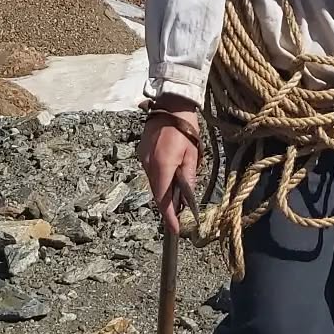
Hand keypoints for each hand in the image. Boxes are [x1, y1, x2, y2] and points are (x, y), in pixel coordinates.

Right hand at [138, 99, 199, 235]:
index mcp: (162, 167)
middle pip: (157, 193)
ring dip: (164, 190)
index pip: (163, 199)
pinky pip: (151, 171)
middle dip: (168, 205)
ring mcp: (143, 159)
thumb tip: (188, 200)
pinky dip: (160, 177)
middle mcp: (148, 165)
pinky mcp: (142, 152)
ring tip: (178, 192)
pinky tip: (171, 174)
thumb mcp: (192, 155)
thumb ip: (188, 178)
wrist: (170, 104)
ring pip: (154, 183)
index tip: (175, 230)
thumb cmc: (186, 128)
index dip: (169, 217)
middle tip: (181, 213)